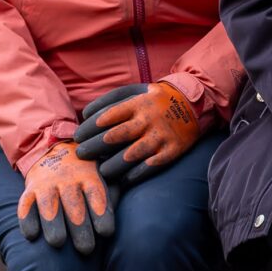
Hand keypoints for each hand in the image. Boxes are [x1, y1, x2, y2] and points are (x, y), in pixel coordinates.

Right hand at [17, 142, 114, 255]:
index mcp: (90, 177)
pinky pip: (25, 206)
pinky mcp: (29, 191)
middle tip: (86, 249)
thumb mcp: (102, 175)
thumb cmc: (86, 173)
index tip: (106, 232)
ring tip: (58, 243)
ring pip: (49, 206)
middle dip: (80, 228)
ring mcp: (46, 185)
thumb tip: (116, 214)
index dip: (101, 215)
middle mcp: (68, 180)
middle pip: (74, 206)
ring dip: (53, 225)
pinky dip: (27, 221)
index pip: (97, 196)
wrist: (55, 150)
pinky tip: (32, 236)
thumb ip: (112, 192)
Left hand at [72, 80, 199, 186]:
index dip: (88, 129)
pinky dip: (134, 175)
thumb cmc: (155, 99)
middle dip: (93, 148)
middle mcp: (148, 120)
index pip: (106, 118)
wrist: (193, 103)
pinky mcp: (172, 150)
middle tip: (82, 155)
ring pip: (130, 156)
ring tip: (101, 171)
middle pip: (114, 137)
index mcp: (137, 104)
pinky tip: (123, 180)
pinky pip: (150, 167)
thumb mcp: (135, 91)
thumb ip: (110, 100)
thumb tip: (86, 114)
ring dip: (112, 166)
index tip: (78, 137)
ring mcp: (161, 136)